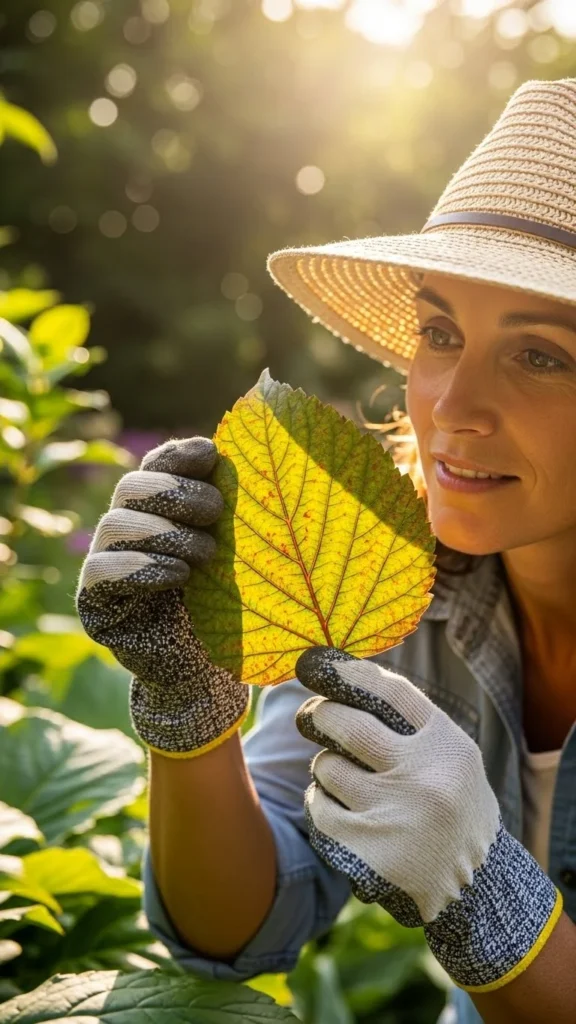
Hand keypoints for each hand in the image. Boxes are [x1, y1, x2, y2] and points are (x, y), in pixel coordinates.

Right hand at [76, 437, 249, 758]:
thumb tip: (254, 461)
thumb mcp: (240, 553)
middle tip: (217, 510)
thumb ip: (239, 511)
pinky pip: (101, 571)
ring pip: (116, 524)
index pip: (158, 465)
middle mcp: (125, 528)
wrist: (205, 671)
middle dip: (176, 492)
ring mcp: (105, 563)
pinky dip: (140, 567)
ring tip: (207, 553)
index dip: (179, 455)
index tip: (211, 453)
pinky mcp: (95, 602)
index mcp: (158, 508)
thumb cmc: (228, 605)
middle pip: (132, 487)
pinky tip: (178, 575)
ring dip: (165, 532)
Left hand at [295, 647, 562, 992]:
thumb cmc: (452, 806)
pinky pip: (319, 806)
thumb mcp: (452, 758)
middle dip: (323, 715)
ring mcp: (393, 815)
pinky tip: (338, 806)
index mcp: (447, 746)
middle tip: (315, 714)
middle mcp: (423, 778)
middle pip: (349, 726)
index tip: (325, 667)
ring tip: (342, 775)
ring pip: (328, 767)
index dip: (352, 674)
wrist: (475, 886)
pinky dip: (320, 800)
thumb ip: (411, 724)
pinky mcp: (365, 849)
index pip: (392, 693)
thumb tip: (346, 678)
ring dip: (326, 765)